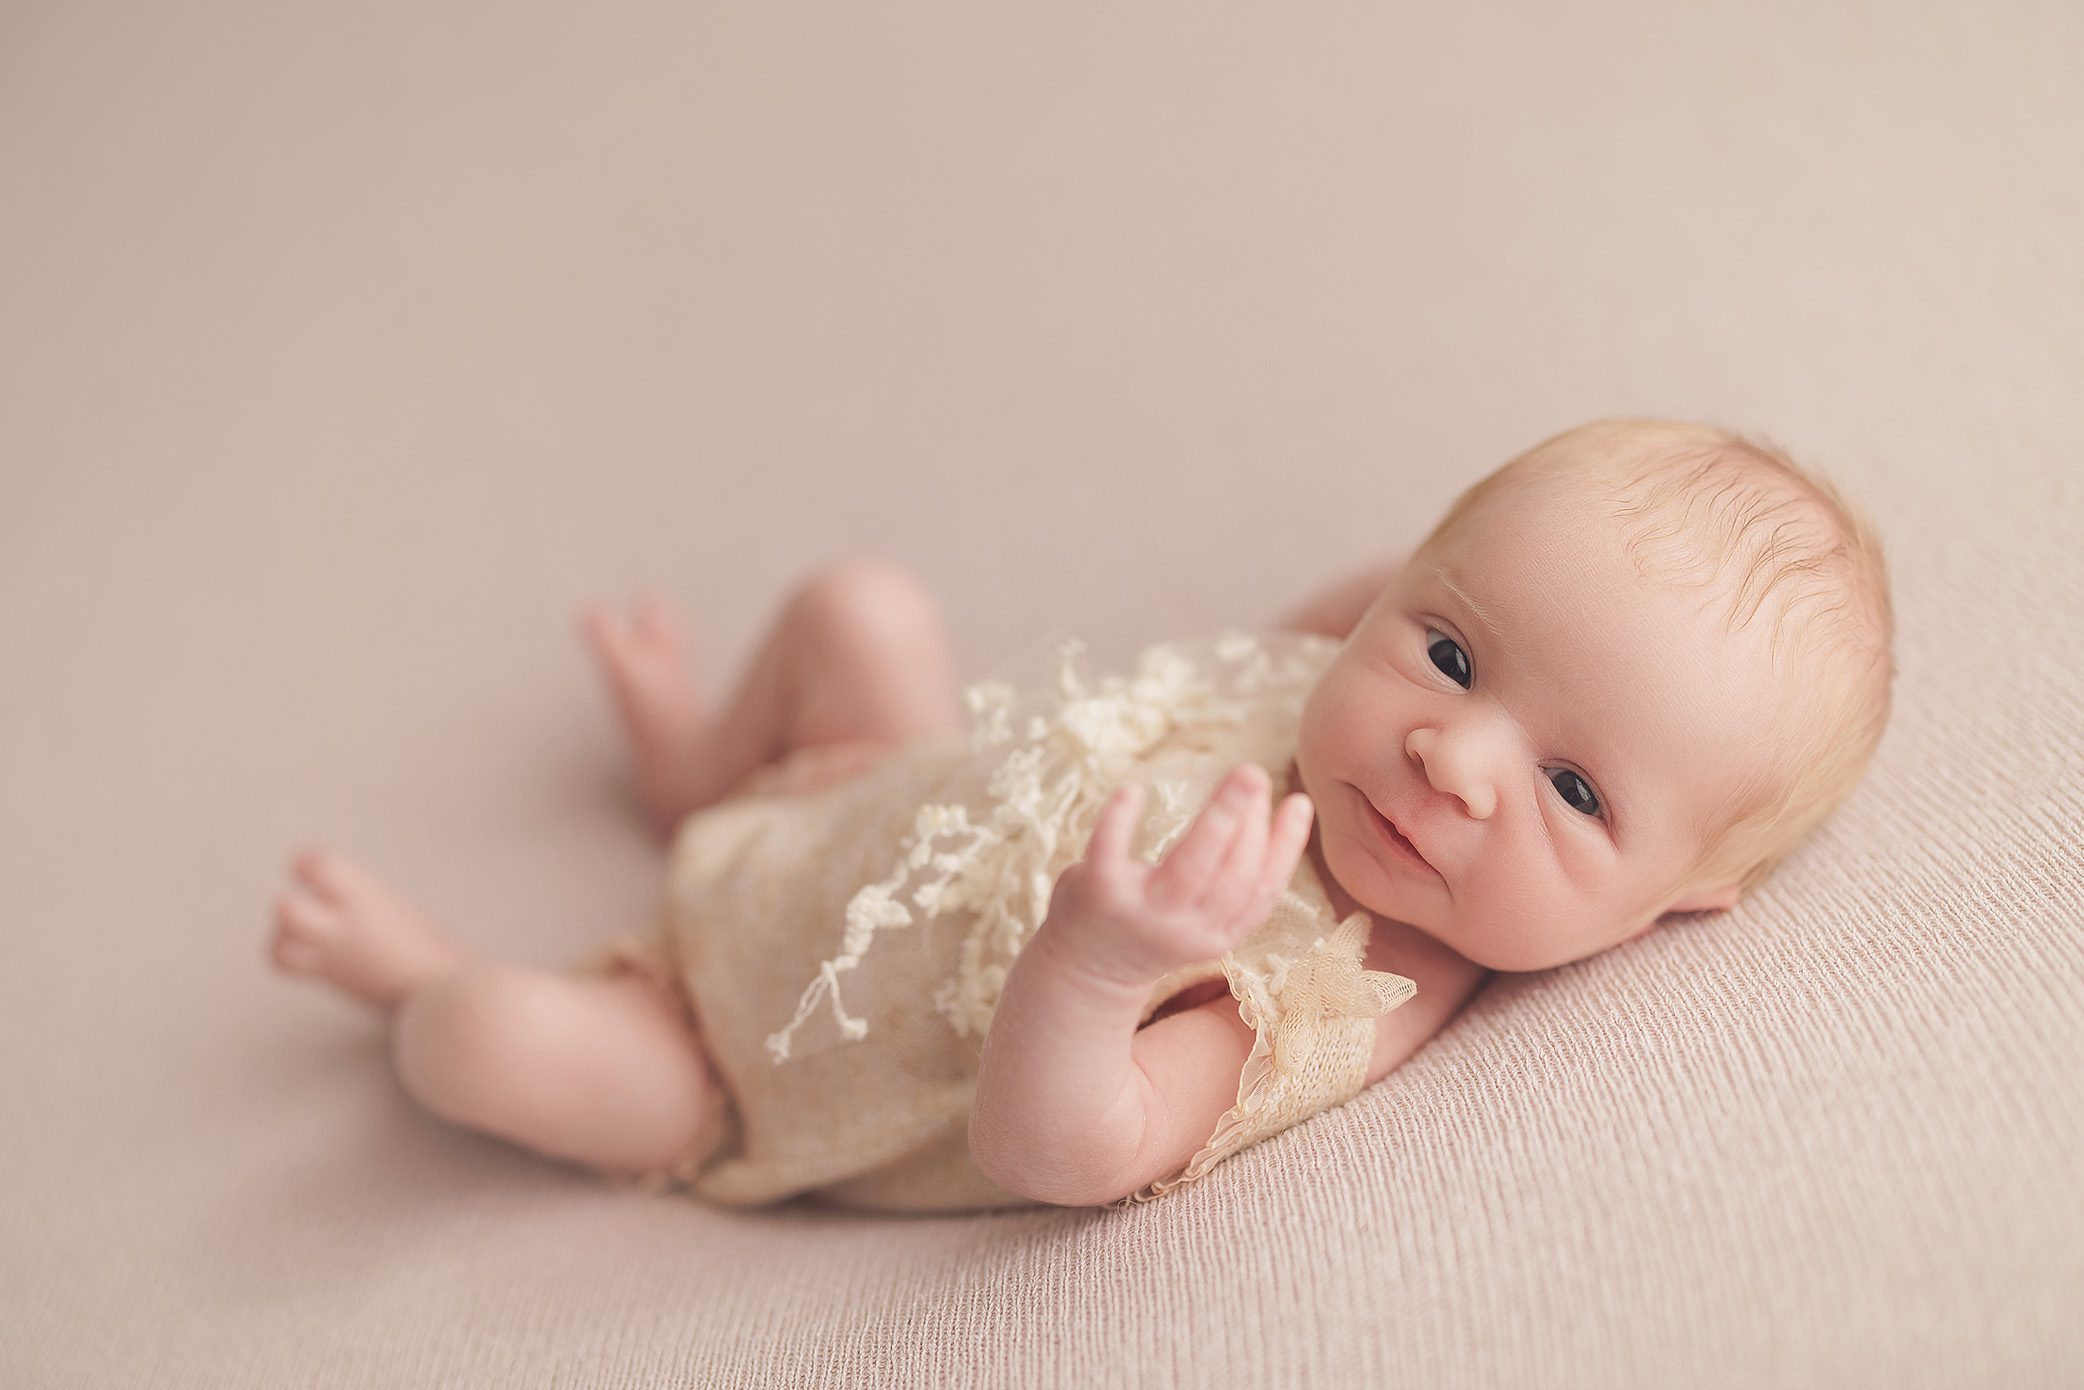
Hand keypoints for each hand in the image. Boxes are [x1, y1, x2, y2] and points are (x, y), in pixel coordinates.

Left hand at [1042, 764, 1315, 988]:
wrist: (1085, 971)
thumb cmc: (1155, 924)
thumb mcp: (1205, 914)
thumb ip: (1234, 876)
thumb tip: (1273, 808)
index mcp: (1218, 933)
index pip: (1262, 892)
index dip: (1285, 847)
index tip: (1298, 802)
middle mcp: (1184, 929)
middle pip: (1231, 877)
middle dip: (1247, 822)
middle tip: (1254, 774)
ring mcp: (1141, 912)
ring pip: (1188, 865)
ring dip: (1218, 816)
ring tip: (1238, 774)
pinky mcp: (1099, 893)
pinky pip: (1110, 852)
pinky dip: (1120, 820)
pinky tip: (1133, 791)